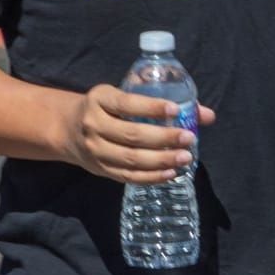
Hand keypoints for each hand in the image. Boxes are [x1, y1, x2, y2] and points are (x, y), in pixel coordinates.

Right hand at [60, 85, 215, 184]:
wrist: (68, 128)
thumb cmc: (105, 109)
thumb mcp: (121, 97)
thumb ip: (160, 104)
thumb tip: (207, 115)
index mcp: (99, 99)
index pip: (125, 104)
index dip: (151, 107)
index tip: (175, 109)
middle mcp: (93, 124)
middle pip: (131, 135)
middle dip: (163, 138)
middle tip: (188, 138)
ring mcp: (95, 149)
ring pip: (131, 158)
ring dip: (161, 160)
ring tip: (185, 157)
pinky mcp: (100, 168)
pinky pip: (128, 176)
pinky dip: (152, 177)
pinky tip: (171, 173)